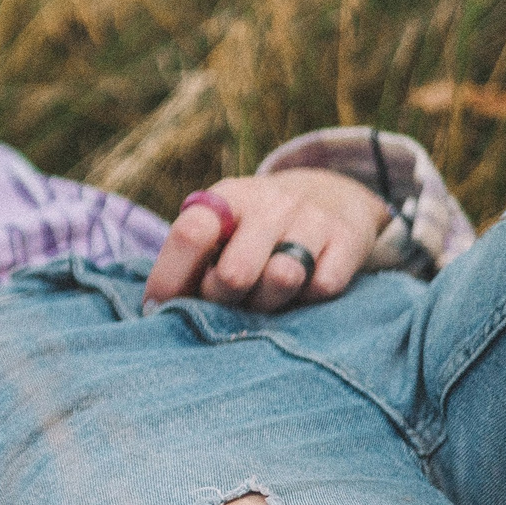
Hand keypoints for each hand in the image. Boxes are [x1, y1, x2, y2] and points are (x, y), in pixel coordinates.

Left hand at [142, 168, 392, 312]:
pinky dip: (308, 300)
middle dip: (223, 299)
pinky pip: (322, 288)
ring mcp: (312, 217)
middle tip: (227, 299)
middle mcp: (269, 202)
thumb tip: (155, 308)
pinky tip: (301, 291)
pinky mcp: (350, 238)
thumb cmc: (256, 227)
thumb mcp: (222, 227)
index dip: (170, 278)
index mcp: (226, 198)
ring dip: (267, 303)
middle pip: (235, 273)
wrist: (332, 195)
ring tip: (264, 298)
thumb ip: (192, 260)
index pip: (191, 233)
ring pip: (282, 279)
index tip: (158, 308)